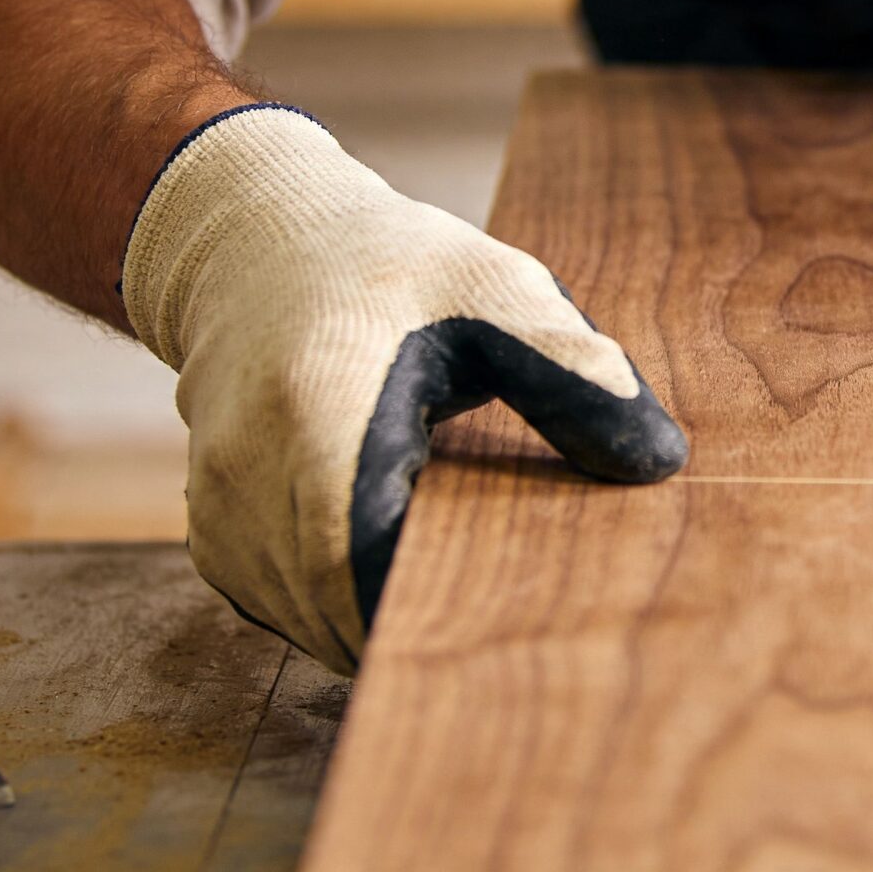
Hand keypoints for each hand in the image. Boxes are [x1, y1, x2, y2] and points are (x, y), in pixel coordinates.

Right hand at [121, 106, 686, 672]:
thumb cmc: (390, 266)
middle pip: (335, 608)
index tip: (514, 626)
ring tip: (461, 595)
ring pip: (305, 619)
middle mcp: (247, 473)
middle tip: (513, 627)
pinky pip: (279, 602)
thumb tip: (662, 462)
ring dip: (375, 620)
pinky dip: (337, 602)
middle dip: (418, 628)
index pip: (360, 564)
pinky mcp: (210, 528)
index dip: (429, 614)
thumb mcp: (499, 292)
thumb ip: (576, 375)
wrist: (261, 244)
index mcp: (320, 414)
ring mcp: (216, 508)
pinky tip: (394, 565)